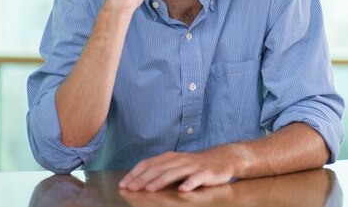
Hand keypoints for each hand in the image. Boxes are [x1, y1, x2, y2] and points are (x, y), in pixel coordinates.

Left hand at [118, 146, 243, 191]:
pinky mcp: (206, 173)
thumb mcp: (177, 164)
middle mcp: (180, 160)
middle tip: (131, 188)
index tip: (124, 184)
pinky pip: (197, 178)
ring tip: (150, 189)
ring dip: (161, 180)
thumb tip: (139, 180)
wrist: (224, 158)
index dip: (136, 173)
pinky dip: (189, 183)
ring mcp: (193, 166)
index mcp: (171, 157)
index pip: (149, 163)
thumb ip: (161, 169)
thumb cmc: (197, 164)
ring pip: (175, 172)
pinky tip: (182, 189)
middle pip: (159, 168)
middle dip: (143, 178)